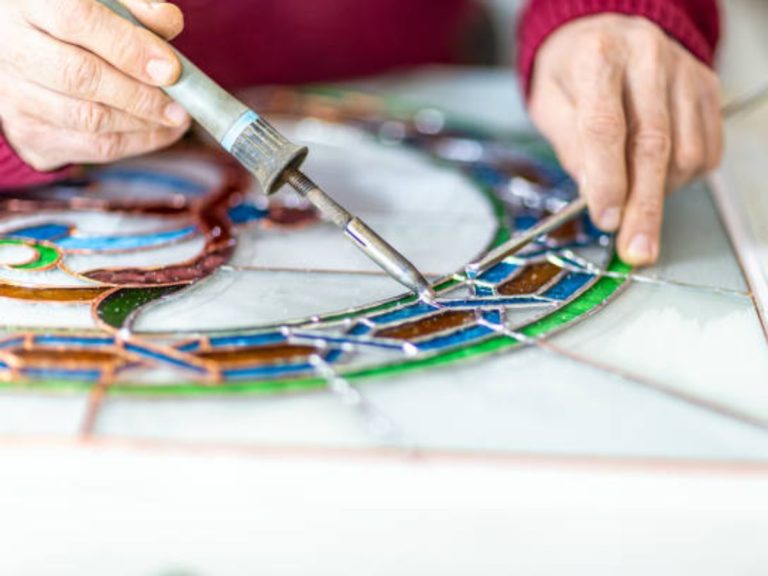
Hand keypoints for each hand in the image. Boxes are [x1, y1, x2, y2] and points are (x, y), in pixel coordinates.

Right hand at [0, 0, 190, 171]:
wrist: (30, 51)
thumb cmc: (75, 20)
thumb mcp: (102, 0)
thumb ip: (134, 6)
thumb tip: (167, 24)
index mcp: (29, 1)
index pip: (77, 19)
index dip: (128, 47)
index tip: (170, 69)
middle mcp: (13, 47)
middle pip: (80, 77)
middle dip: (140, 95)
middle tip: (179, 104)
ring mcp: (15, 94)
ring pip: (87, 118)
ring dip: (142, 123)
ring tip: (177, 117)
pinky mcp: (31, 132)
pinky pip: (91, 147)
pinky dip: (135, 142)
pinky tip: (162, 131)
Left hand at [528, 15, 722, 264]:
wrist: (605, 33)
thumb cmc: (571, 72)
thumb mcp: (549, 103)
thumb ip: (569, 146)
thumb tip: (594, 193)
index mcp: (597, 57)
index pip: (605, 127)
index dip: (606, 180)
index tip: (606, 219)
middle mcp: (647, 57)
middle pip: (652, 145)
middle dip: (643, 207)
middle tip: (636, 247)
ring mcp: (683, 71)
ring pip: (684, 151)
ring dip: (661, 192)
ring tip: (635, 201)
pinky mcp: (706, 87)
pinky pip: (706, 148)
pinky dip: (684, 177)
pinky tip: (659, 177)